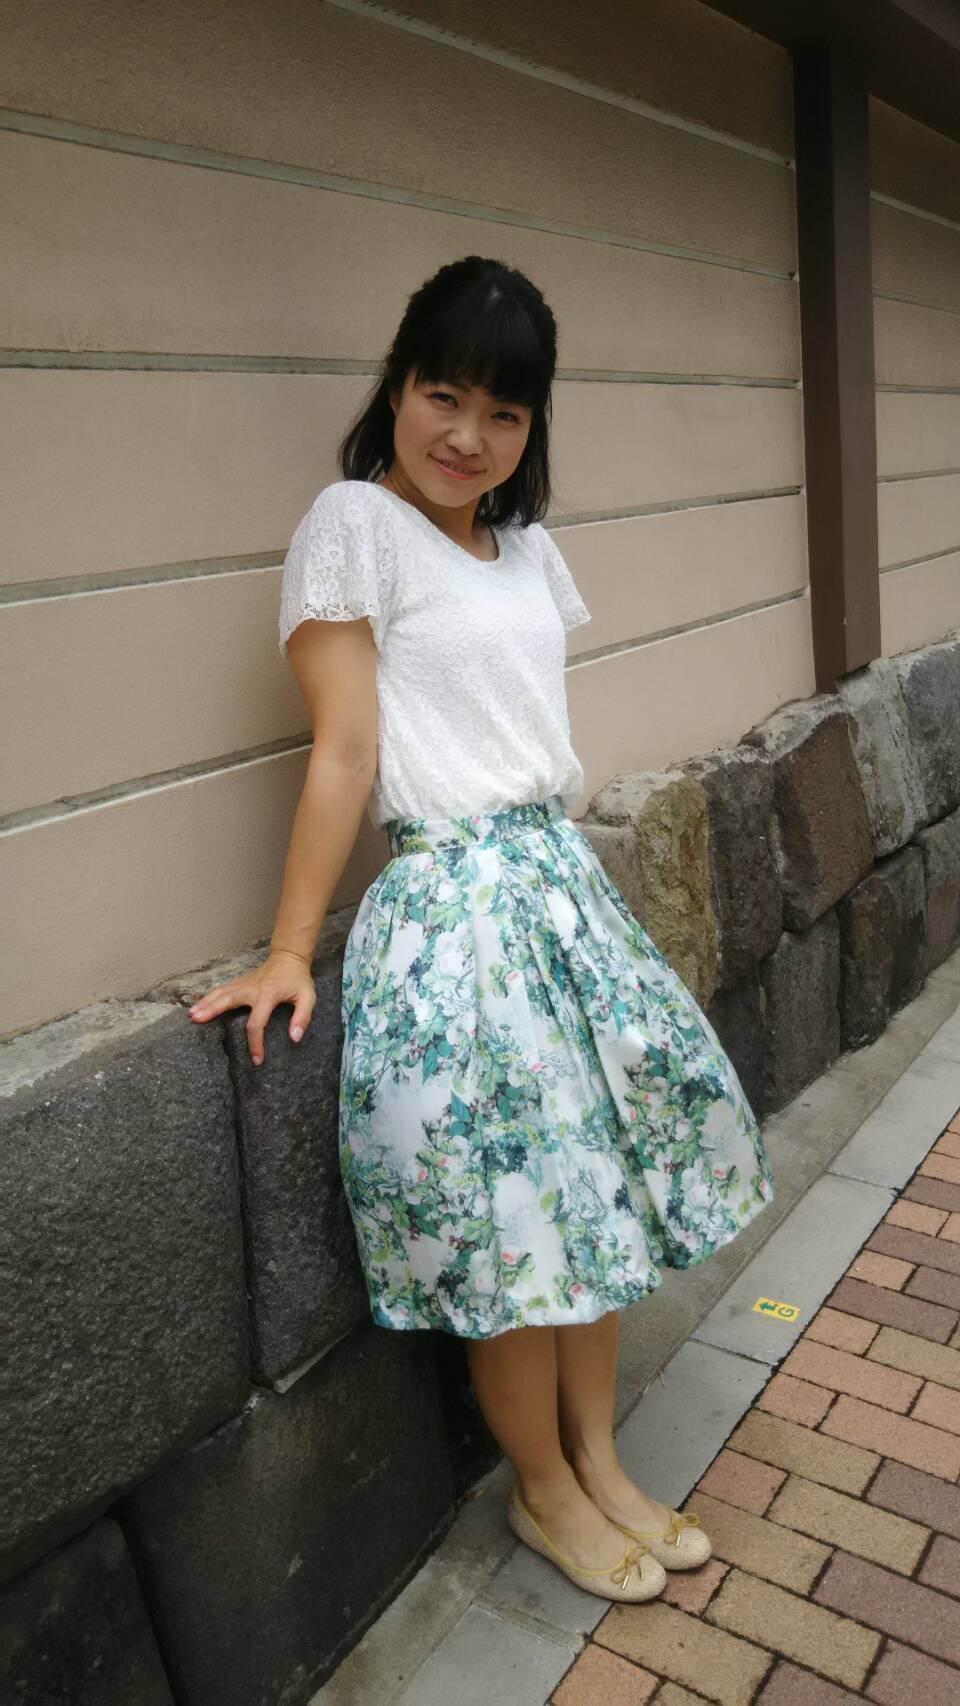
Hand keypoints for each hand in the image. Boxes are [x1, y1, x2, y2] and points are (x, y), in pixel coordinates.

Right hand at [187, 950, 315, 1066]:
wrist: (289, 957)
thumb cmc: (297, 979)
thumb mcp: (307, 997)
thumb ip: (302, 1017)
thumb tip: (294, 1037)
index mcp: (268, 995)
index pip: (257, 1022)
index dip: (255, 1043)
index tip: (256, 1059)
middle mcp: (251, 988)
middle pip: (228, 1000)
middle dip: (212, 1010)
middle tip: (197, 1021)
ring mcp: (243, 984)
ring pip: (221, 993)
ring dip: (205, 1003)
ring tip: (191, 1015)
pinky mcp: (239, 982)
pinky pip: (221, 989)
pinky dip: (208, 996)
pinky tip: (197, 1005)